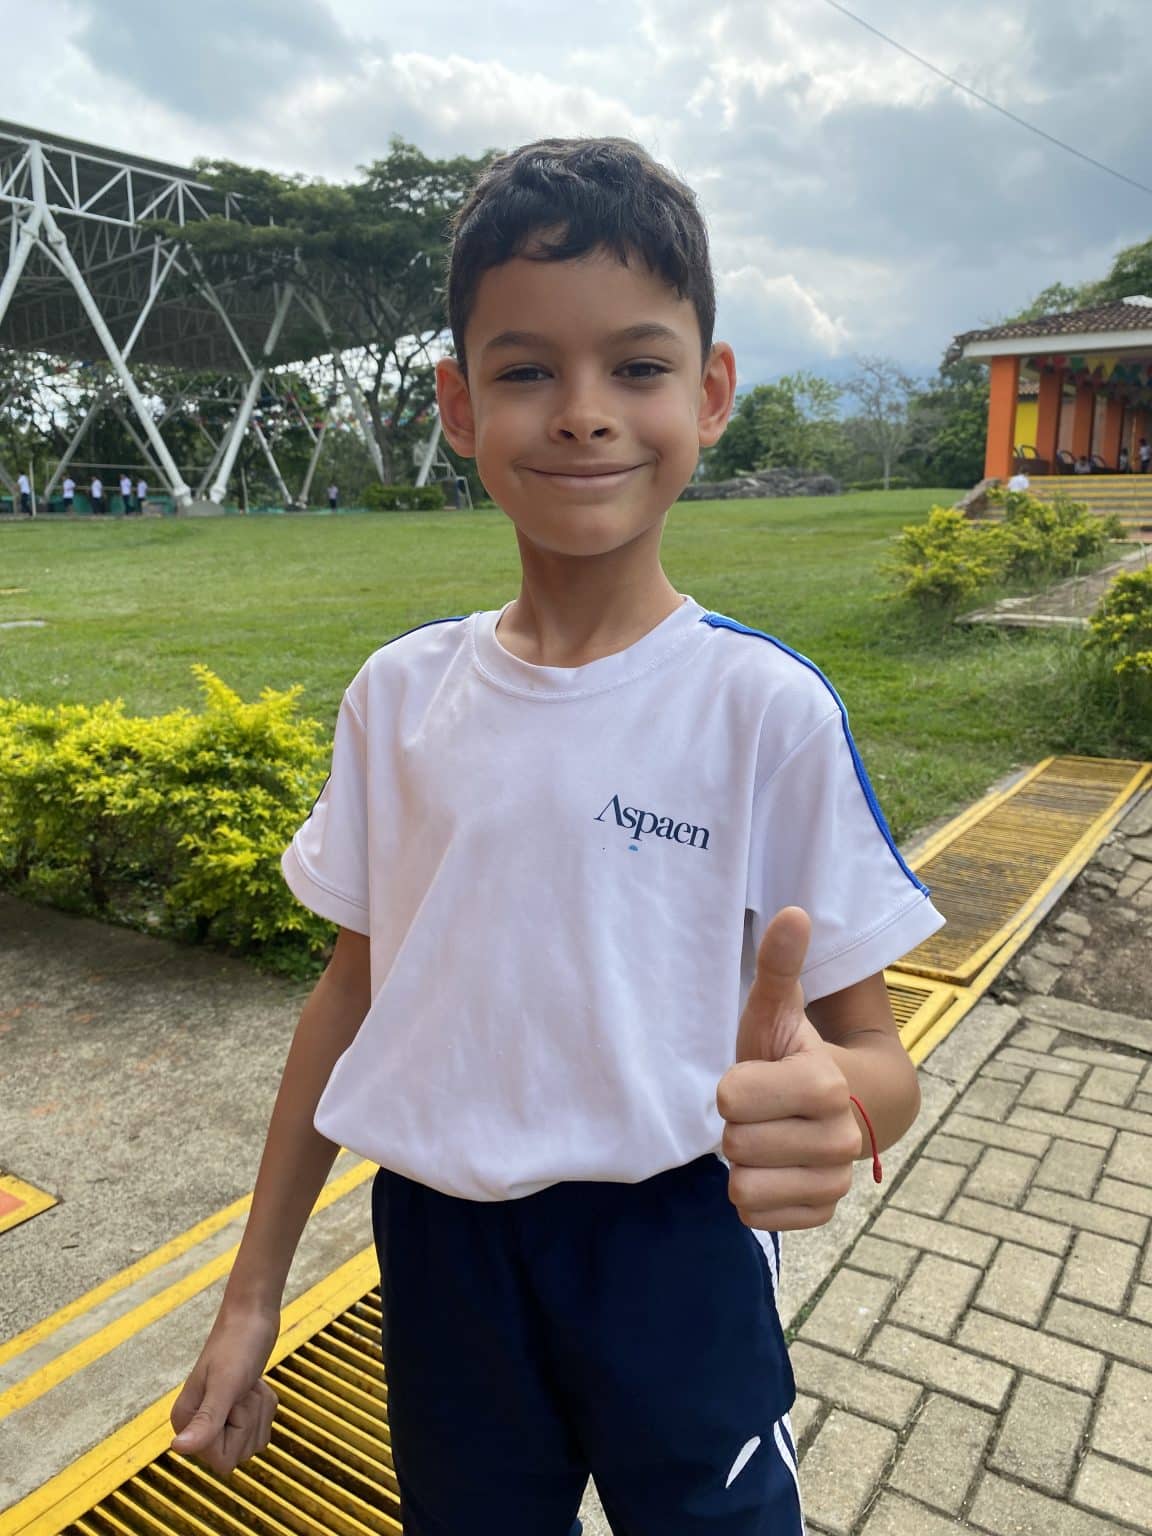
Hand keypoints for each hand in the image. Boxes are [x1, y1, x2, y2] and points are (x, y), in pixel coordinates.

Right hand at [169, 1303, 280, 1473]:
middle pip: (242, 1454)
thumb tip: (178, 1448)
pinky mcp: (237, 1410)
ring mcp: (218, 1418)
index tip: (233, 1400)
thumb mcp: (226, 1384)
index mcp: (185, 1422)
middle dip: (252, 1419)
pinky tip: (254, 1384)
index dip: (238, 1433)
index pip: (223, 1462)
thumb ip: (206, 1420)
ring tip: (248, 1383)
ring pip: (254, 1441)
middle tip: (243, 1388)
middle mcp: (197, 1425)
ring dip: (261, 1410)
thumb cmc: (239, 1343)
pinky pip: (262, 1427)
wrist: (253, 1314)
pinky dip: (266, 1405)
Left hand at [717, 906, 859, 1230]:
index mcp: (824, 1084)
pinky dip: (755, 1196)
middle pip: (735, 1146)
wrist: (827, 1106)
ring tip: (766, 1138)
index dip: (731, 1087)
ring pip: (743, 1188)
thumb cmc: (788, 1053)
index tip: (754, 1077)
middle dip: (737, 1126)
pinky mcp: (822, 1215)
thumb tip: (792, 912)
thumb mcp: (775, 1010)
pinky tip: (772, 1169)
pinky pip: (755, 1217)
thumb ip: (779, 965)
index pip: (731, 1100)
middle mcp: (839, 1138)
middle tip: (760, 1110)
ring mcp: (835, 1182)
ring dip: (743, 1165)